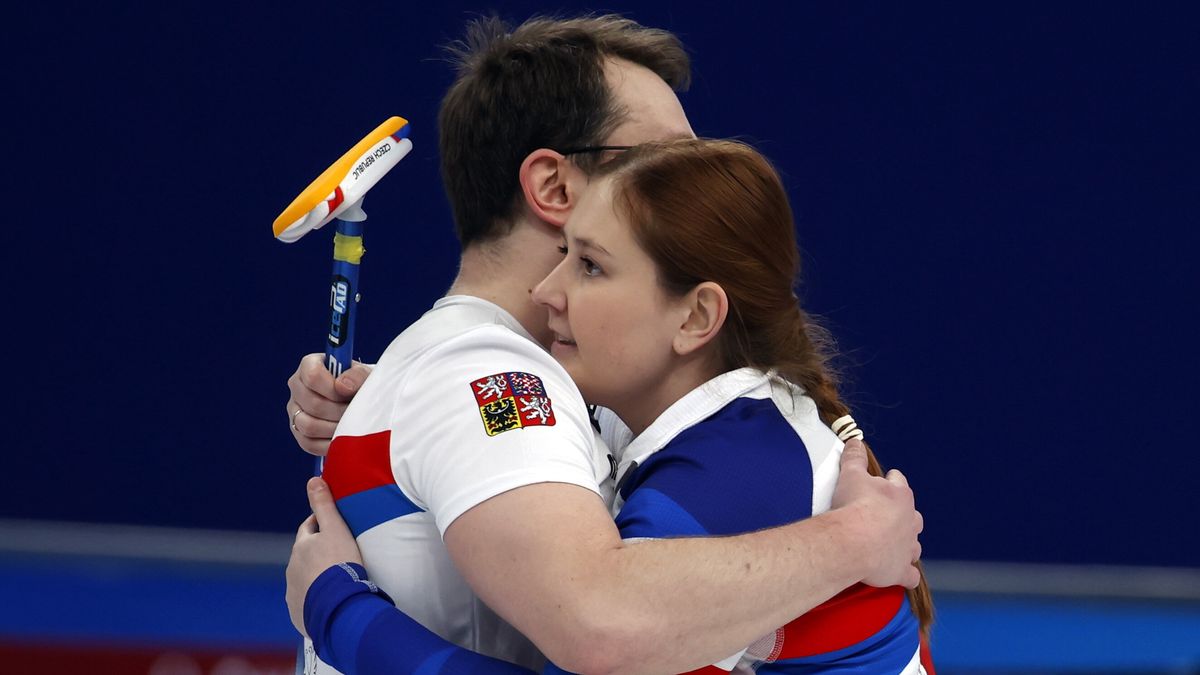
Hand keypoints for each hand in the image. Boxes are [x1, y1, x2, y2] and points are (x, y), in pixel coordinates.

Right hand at [286, 353, 371, 455]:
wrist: (359, 399)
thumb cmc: (360, 384)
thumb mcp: (363, 375)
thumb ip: (357, 375)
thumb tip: (343, 386)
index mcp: (309, 366)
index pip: (313, 376)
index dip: (333, 388)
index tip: (350, 394)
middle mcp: (297, 387)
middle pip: (313, 404)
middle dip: (339, 411)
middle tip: (356, 413)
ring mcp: (295, 411)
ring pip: (308, 425)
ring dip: (334, 428)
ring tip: (352, 425)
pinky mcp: (298, 432)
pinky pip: (309, 444)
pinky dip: (329, 444)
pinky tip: (344, 439)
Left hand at [286, 477, 363, 636]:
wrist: (339, 606)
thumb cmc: (340, 564)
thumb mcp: (336, 529)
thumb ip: (324, 505)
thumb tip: (313, 479)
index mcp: (301, 547)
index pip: (308, 529)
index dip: (320, 524)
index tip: (333, 525)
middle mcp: (292, 569)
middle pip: (305, 554)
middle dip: (317, 551)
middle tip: (338, 552)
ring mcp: (294, 592)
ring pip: (304, 578)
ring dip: (316, 575)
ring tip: (336, 578)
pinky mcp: (299, 612)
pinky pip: (306, 601)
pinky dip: (315, 597)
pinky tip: (329, 598)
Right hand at [831, 439, 922, 588]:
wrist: (853, 541)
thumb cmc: (854, 507)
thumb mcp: (851, 474)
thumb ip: (854, 457)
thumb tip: (855, 441)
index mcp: (900, 495)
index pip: (899, 482)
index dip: (890, 481)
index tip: (884, 482)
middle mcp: (910, 521)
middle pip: (912, 515)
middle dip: (901, 515)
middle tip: (884, 516)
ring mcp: (907, 547)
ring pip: (914, 545)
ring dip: (905, 544)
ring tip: (891, 545)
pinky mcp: (901, 569)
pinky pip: (910, 575)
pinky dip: (906, 574)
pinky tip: (900, 574)